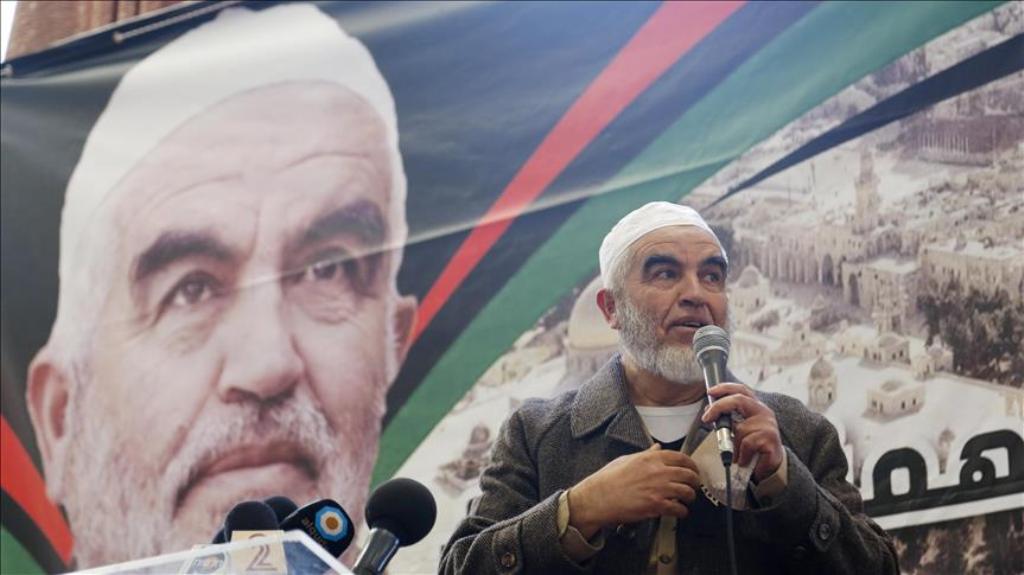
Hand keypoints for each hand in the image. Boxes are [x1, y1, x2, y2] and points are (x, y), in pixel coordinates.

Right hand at [568, 444, 699, 537]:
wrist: (598, 497)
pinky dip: (682, 512)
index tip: (693, 470)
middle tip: (694, 485)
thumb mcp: (627, 459)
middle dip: (695, 481)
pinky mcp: (656, 505)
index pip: (681, 458)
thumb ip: (646, 454)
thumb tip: (657, 447)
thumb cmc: (609, 478)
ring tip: (688, 500)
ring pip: (687, 492)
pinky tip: (680, 512)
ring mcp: (658, 489)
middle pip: (688, 475)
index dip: (691, 465)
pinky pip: (678, 509)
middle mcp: (658, 471)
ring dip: (690, 497)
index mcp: (651, 458)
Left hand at [702, 383, 783, 481]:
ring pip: (740, 429)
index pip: (741, 390)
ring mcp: (768, 424)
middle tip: (706, 418)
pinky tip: (746, 460)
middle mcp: (763, 412)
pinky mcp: (771, 439)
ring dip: (733, 445)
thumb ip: (727, 419)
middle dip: (719, 407)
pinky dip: (742, 455)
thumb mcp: (738, 429)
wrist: (771, 465)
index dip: (725, 388)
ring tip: (738, 454)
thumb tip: (709, 411)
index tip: (710, 392)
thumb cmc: (753, 446)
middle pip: (739, 400)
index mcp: (755, 407)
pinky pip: (746, 444)